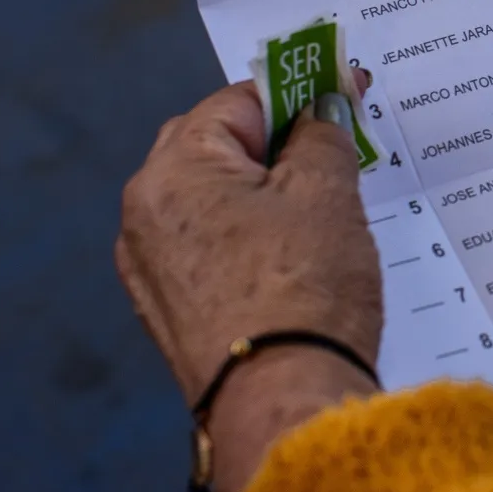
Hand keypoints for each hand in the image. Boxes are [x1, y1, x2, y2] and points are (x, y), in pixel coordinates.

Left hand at [116, 78, 382, 491]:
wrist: (283, 403)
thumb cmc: (304, 288)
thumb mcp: (327, 192)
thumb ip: (323, 132)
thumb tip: (322, 105)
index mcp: (172, 171)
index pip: (240, 100)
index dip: (300, 90)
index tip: (349, 89)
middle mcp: (143, 214)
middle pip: (216, 145)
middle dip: (277, 139)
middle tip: (338, 143)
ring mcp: (150, 269)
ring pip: (212, 199)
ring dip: (263, 189)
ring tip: (325, 202)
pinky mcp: (170, 313)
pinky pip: (209, 248)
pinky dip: (249, 236)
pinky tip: (295, 255)